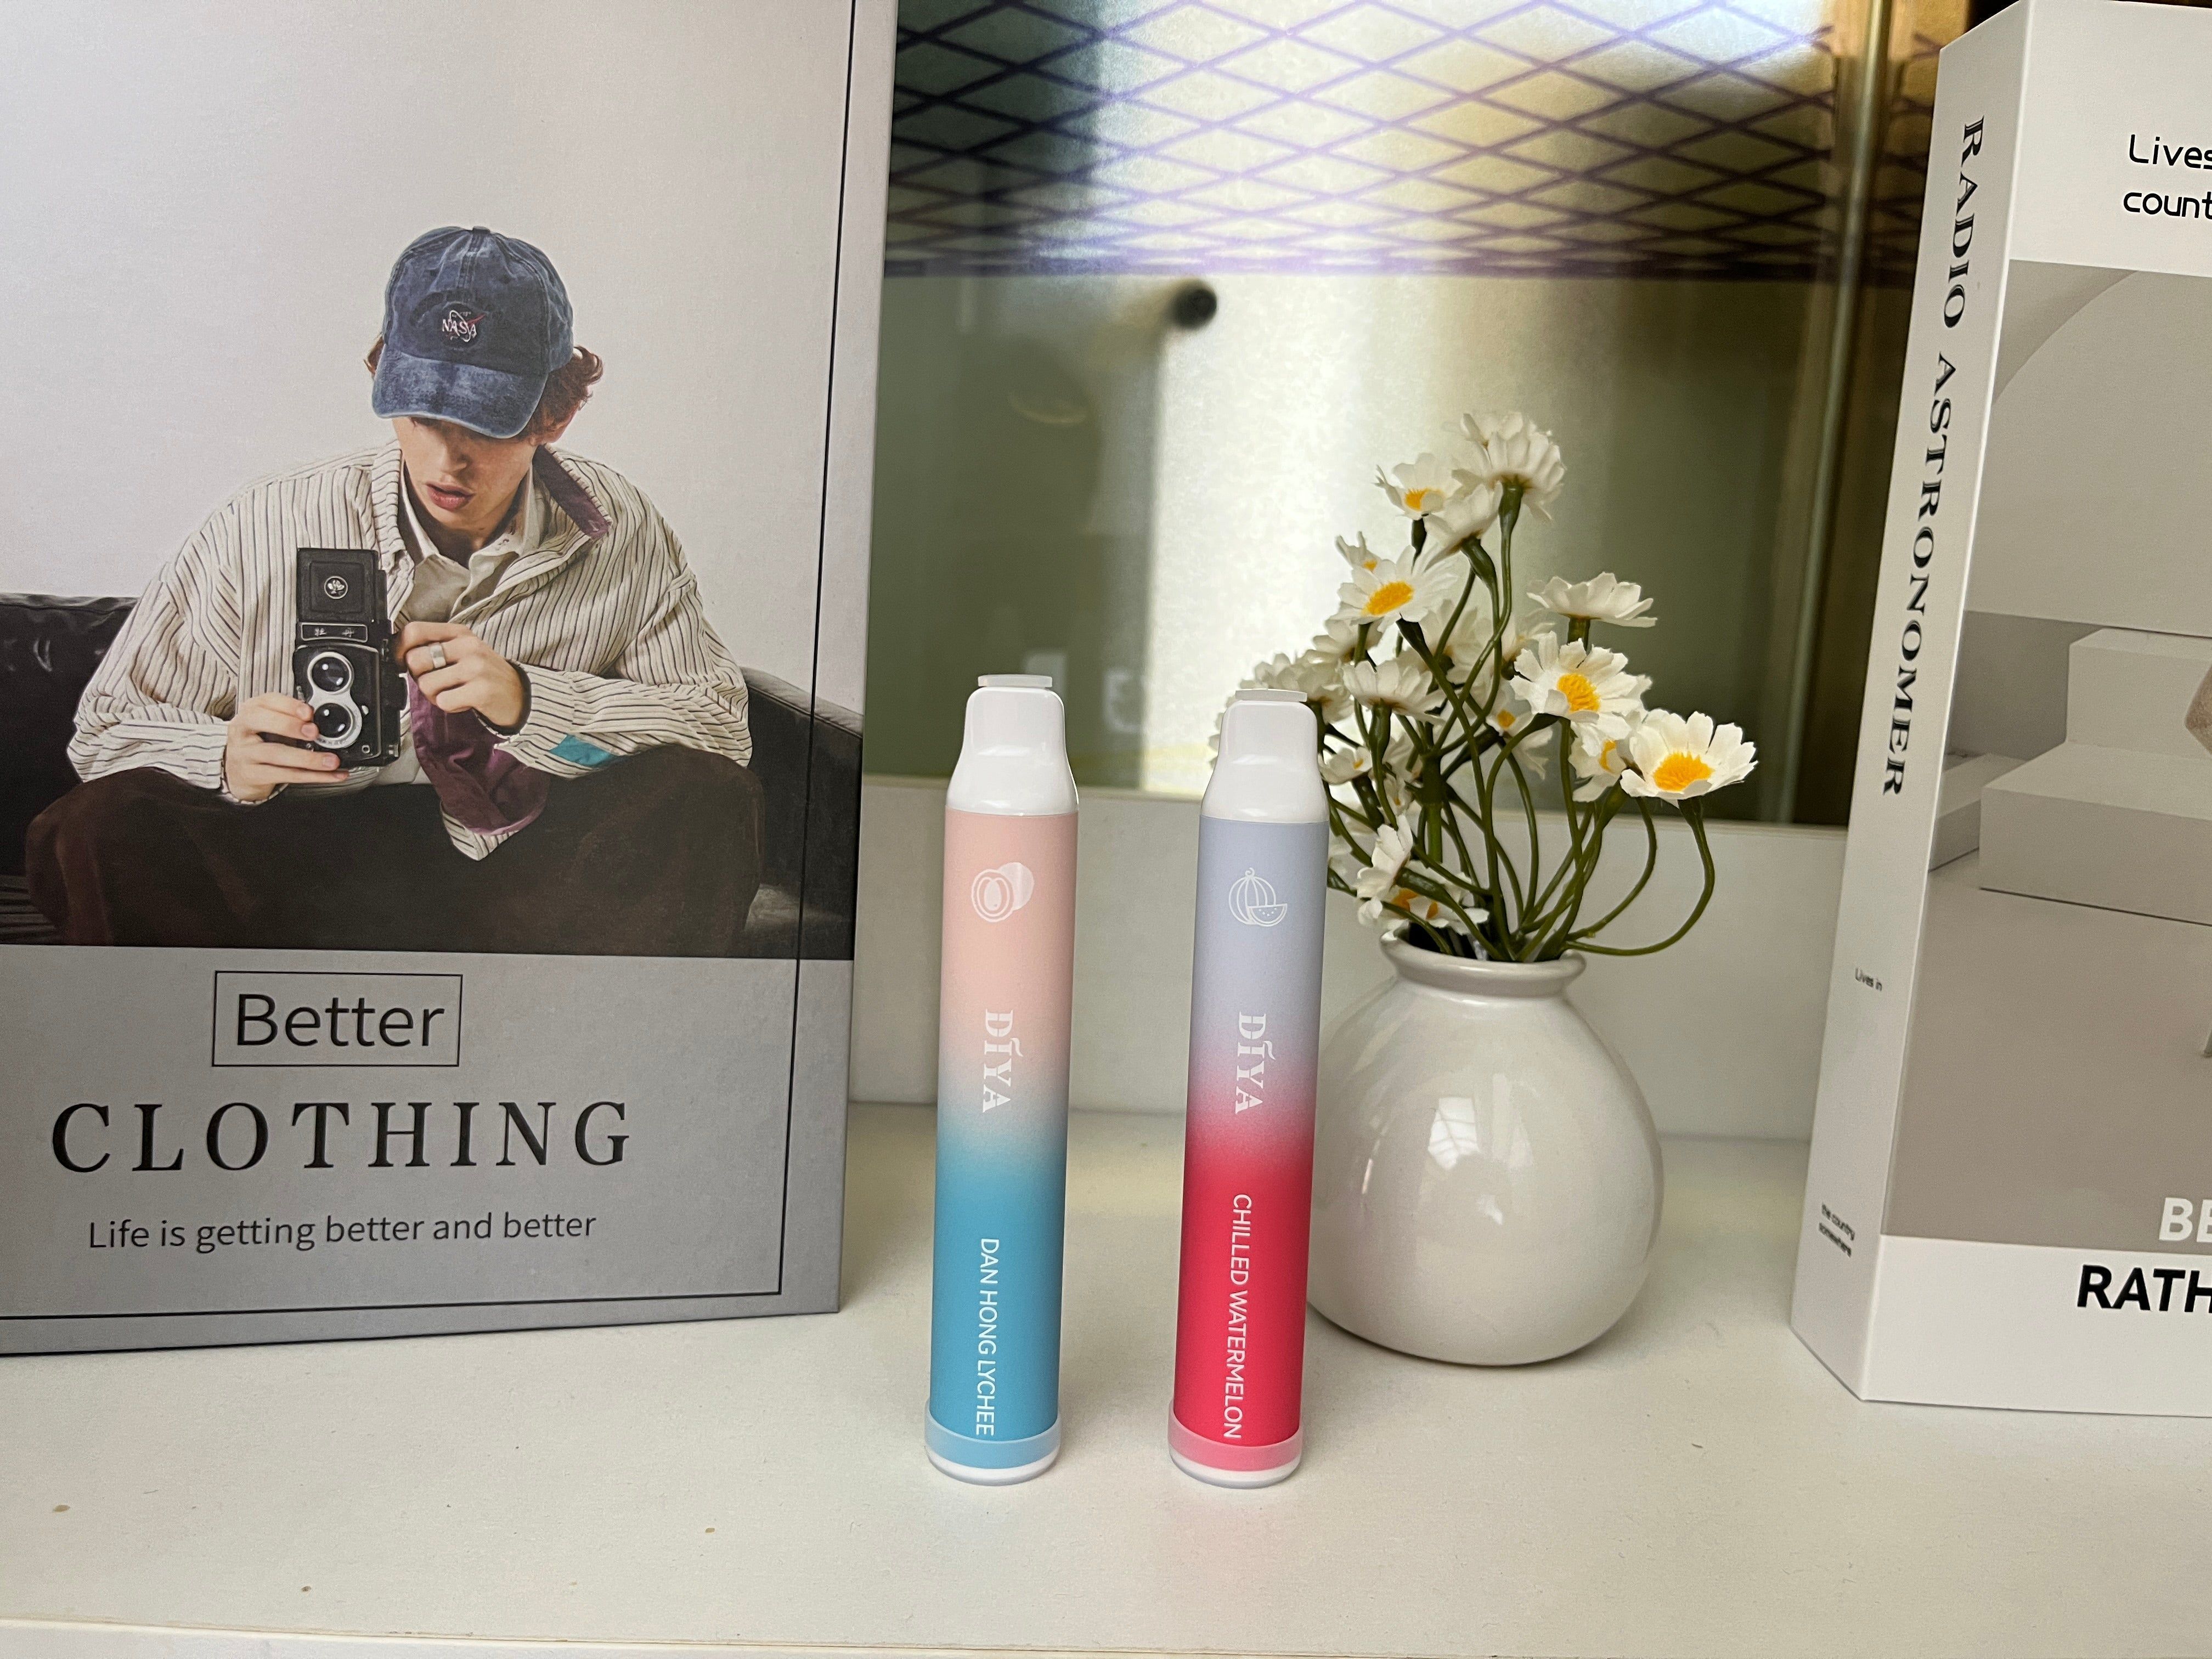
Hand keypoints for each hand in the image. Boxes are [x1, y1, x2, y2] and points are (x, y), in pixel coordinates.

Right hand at [225, 693, 344, 802]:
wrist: (236, 771)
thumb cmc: (258, 743)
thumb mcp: (269, 724)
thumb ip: (290, 717)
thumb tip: (319, 720)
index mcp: (251, 711)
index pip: (267, 701)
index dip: (289, 705)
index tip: (309, 712)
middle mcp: (243, 729)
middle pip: (262, 721)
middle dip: (290, 726)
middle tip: (314, 732)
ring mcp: (244, 753)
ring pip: (275, 753)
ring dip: (308, 758)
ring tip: (331, 761)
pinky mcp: (251, 775)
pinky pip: (284, 775)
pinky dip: (312, 776)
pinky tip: (331, 775)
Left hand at [398, 621, 524, 728]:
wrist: (520, 695)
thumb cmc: (485, 674)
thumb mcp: (463, 651)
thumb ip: (435, 646)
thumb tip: (401, 655)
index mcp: (459, 633)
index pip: (414, 631)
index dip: (400, 649)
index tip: (403, 661)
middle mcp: (468, 646)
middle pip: (415, 660)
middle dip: (419, 677)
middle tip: (436, 682)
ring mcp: (476, 668)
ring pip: (426, 684)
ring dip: (434, 696)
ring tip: (452, 693)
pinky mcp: (481, 691)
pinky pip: (443, 701)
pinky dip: (450, 706)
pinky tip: (463, 701)